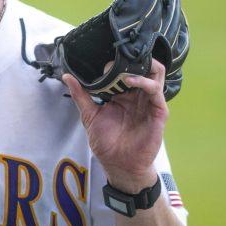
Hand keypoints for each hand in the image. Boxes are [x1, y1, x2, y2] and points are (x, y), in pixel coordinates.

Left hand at [63, 59, 167, 192]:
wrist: (119, 165)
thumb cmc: (107, 143)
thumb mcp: (90, 116)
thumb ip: (81, 95)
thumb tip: (67, 77)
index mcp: (123, 94)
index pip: (124, 70)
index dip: (114, 64)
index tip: (102, 66)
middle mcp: (138, 95)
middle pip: (143, 67)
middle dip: (130, 60)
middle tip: (114, 63)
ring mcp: (149, 102)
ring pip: (155, 73)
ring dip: (141, 66)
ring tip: (124, 70)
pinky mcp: (159, 111)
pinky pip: (156, 91)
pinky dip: (145, 83)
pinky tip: (130, 82)